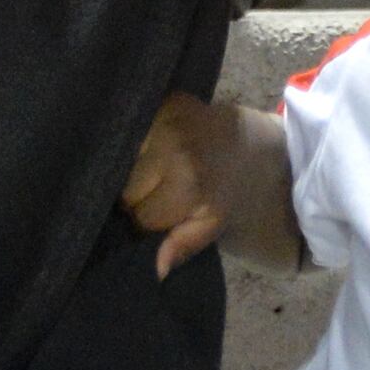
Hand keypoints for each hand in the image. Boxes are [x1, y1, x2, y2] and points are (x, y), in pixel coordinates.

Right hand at [120, 92, 229, 277]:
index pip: (139, 215)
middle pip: (125, 188)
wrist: (249, 146)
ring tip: (149, 171)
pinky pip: (130, 128)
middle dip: (134, 196)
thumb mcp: (212, 224)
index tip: (152, 217)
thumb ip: (183, 245)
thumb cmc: (226, 192)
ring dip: (128, 168)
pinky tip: (145, 147)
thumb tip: (155, 270)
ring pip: (120, 159)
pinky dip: (133, 141)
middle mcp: (174, 146)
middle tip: (153, 193)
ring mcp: (168, 118)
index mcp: (188, 183)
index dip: (143, 221)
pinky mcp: (165, 99)